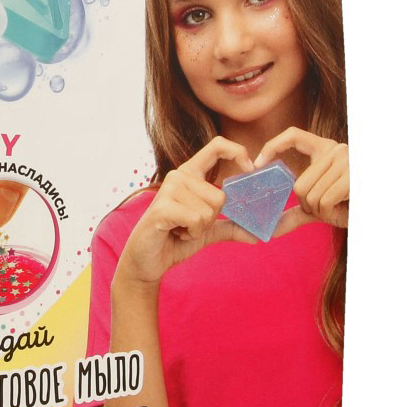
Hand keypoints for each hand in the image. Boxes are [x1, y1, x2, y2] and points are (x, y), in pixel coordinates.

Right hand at [115, 136, 255, 287]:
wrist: (148, 261)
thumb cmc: (174, 240)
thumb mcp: (208, 231)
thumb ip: (231, 227)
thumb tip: (258, 234)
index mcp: (190, 173)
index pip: (216, 146)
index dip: (237, 151)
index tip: (250, 169)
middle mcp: (179, 175)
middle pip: (221, 195)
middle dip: (211, 219)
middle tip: (189, 224)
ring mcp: (169, 188)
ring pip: (210, 210)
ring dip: (200, 229)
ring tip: (180, 228)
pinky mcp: (163, 206)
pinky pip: (197, 220)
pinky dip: (192, 233)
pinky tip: (175, 233)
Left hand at [254, 128, 348, 232]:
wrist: (380, 211)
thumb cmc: (353, 205)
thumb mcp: (323, 204)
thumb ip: (299, 211)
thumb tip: (271, 228)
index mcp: (326, 149)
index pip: (294, 135)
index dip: (273, 146)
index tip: (258, 164)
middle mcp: (335, 150)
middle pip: (298, 185)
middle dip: (310, 206)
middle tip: (329, 206)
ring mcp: (345, 161)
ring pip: (309, 195)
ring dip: (322, 211)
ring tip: (341, 206)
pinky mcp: (352, 177)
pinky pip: (323, 201)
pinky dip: (331, 213)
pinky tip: (346, 207)